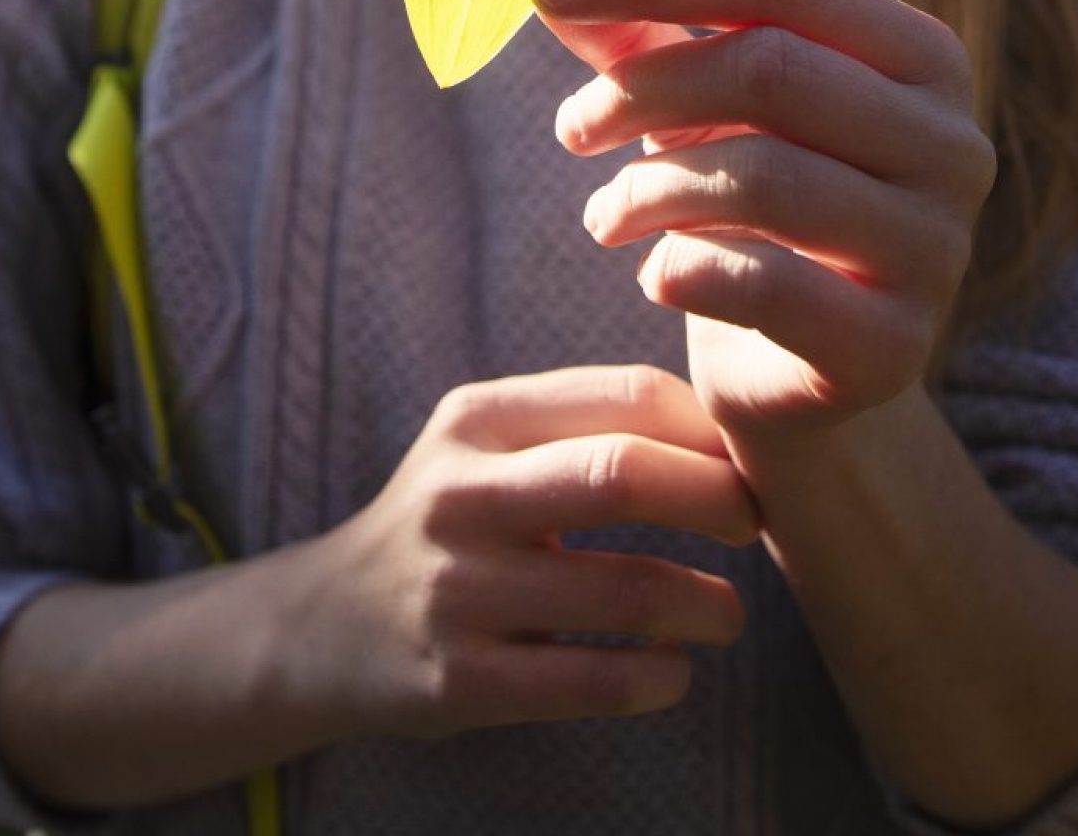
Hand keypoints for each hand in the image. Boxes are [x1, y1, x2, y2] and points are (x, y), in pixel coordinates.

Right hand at [287, 364, 759, 738]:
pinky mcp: (461, 680)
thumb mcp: (489, 447)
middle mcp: (461, 496)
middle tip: (752, 524)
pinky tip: (672, 668)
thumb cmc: (451, 524)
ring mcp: (458, 590)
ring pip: (626, 590)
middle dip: (718, 498)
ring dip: (707, 604)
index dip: (709, 428)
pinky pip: (594, 681)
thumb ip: (587, 424)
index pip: (627, 395)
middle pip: (625, 474)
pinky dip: (660, 676)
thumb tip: (729, 431)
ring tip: (727, 613)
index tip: (744, 461)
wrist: (325, 626)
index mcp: (478, 419)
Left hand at [532, 0, 997, 458]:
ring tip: (605, 214)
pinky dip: (682, 271)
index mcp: (921, 58)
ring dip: (650, 189)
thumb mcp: (699, 112)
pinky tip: (656, 277)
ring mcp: (935, 249)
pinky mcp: (894, 346)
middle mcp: (952, 144)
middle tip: (572, 128)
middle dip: (644, 89)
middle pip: (773, 68)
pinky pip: (764, 287)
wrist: (794, 382)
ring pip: (765, 176)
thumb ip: (638, 38)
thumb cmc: (750, 218)